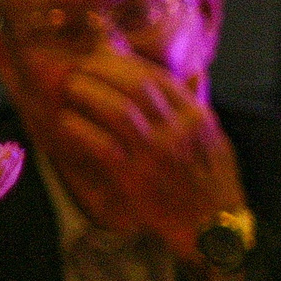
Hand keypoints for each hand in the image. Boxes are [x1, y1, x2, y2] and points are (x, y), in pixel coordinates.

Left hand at [51, 54, 246, 262]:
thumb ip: (199, 105)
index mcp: (196, 118)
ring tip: (70, 87)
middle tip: (80, 67)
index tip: (103, 54)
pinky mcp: (132, 177)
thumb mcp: (215, 138)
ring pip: (118, 110)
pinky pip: (100, 145)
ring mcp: (154, 154)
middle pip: (135, 86)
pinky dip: (79, 129)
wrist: (211, 226)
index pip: (159, 77)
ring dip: (88, 93)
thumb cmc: (210, 181)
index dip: (126, 62)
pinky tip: (65, 121)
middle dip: (103, 70)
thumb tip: (195, 73)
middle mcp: (177, 131)